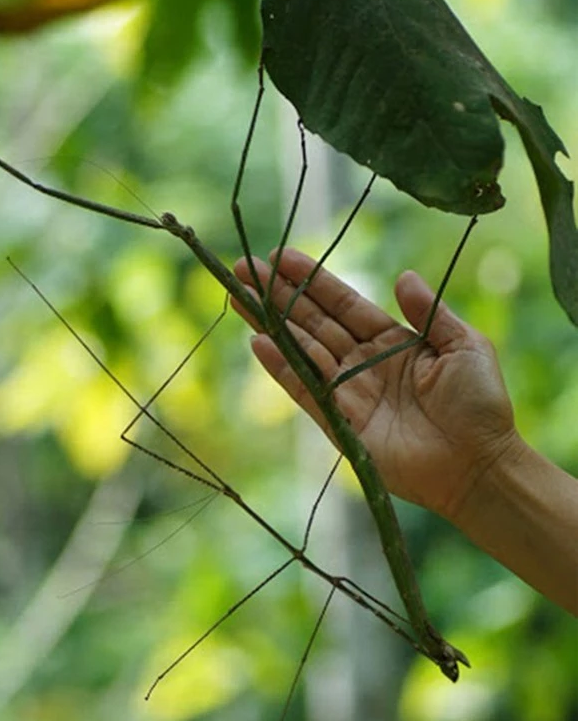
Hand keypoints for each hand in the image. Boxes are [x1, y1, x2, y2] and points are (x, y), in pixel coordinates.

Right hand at [233, 248, 517, 521]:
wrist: (478, 464)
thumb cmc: (480, 404)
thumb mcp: (464, 345)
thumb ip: (430, 312)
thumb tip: (402, 276)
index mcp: (392, 341)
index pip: (343, 304)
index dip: (312, 280)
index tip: (280, 255)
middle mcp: (363, 363)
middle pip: (313, 321)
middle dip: (278, 294)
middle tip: (244, 267)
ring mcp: (348, 393)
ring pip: (301, 350)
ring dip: (270, 323)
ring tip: (239, 295)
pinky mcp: (339, 424)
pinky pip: (304, 390)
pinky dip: (281, 368)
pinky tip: (258, 341)